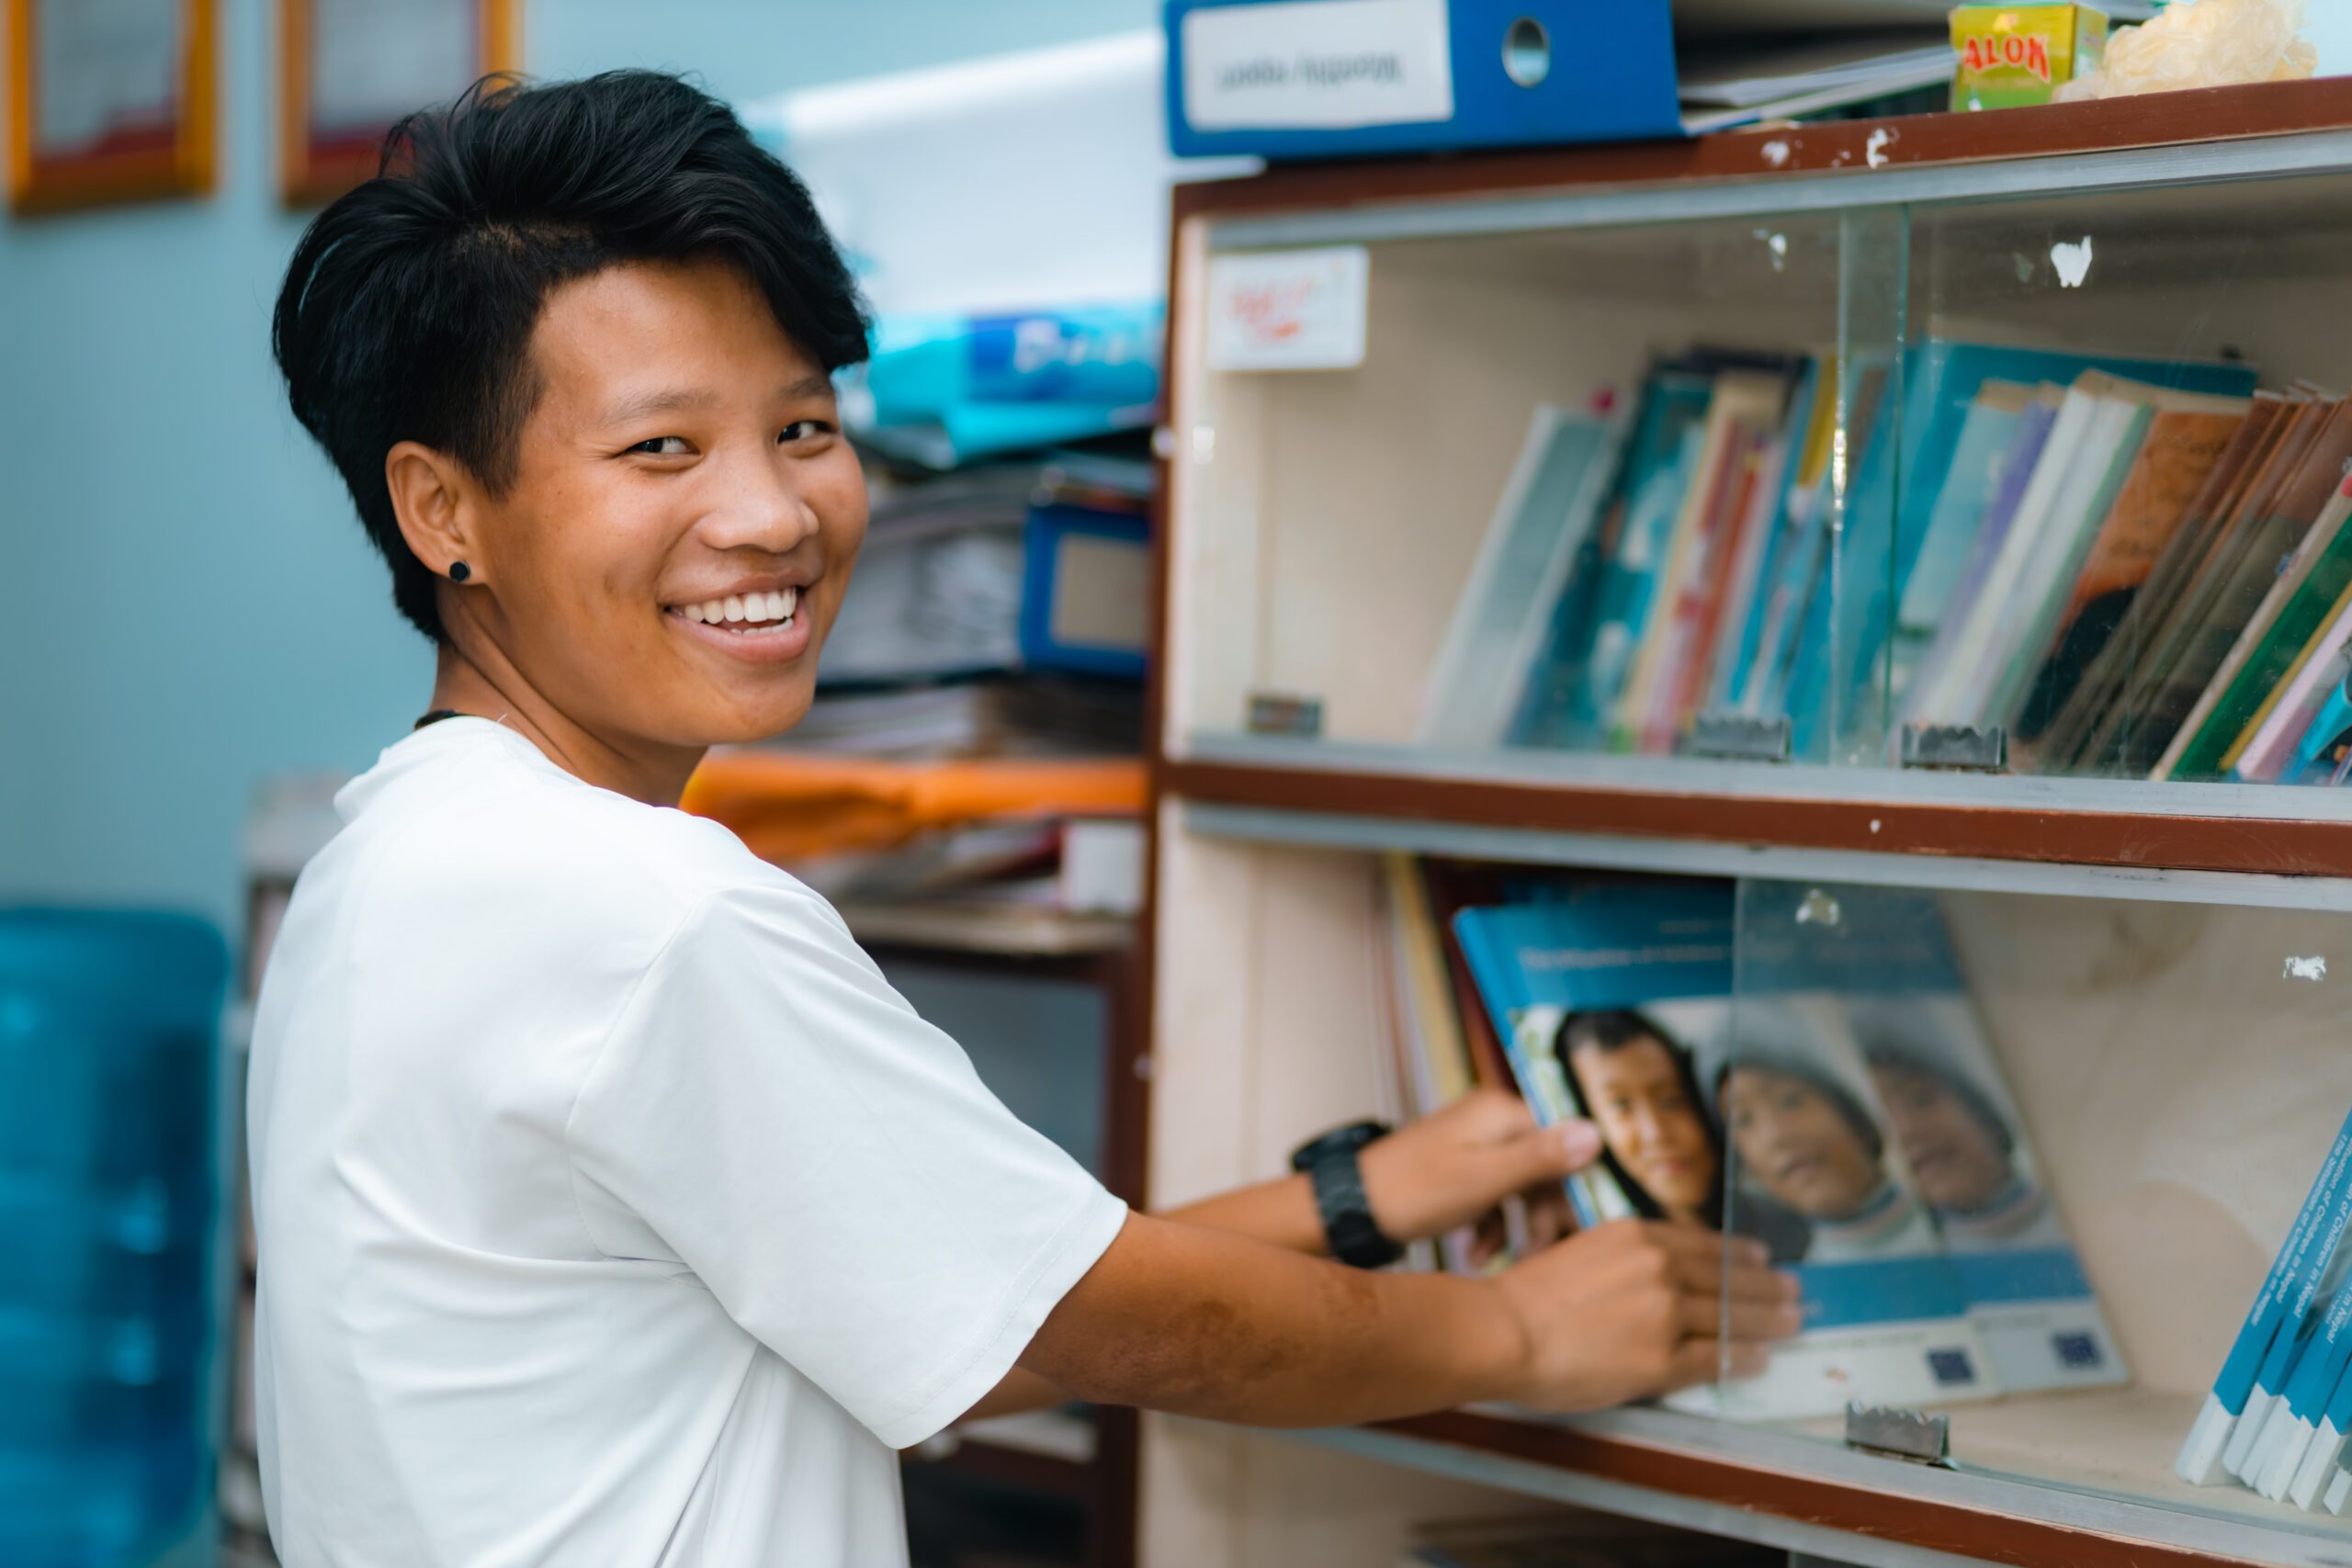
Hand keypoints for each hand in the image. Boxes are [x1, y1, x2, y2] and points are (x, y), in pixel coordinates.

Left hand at [1360, 1088, 1600, 1245]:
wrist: (1349, 1210)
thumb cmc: (1412, 1191)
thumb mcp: (1484, 1179)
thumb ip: (1541, 1158)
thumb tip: (1595, 1132)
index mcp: (1501, 1113)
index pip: (1566, 1141)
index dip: (1582, 1184)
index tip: (1588, 1226)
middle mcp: (1491, 1122)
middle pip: (1547, 1169)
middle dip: (1547, 1216)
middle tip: (1545, 1255)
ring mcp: (1474, 1147)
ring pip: (1522, 1189)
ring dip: (1518, 1228)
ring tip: (1506, 1261)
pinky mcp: (1460, 1173)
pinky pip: (1494, 1199)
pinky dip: (1491, 1228)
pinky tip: (1476, 1255)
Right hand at [1488, 1219, 1800, 1410]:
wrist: (1502, 1330)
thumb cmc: (1524, 1295)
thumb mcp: (1578, 1250)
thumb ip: (1621, 1257)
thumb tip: (1653, 1270)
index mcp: (1635, 1234)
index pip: (1702, 1244)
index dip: (1738, 1253)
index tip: (1761, 1258)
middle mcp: (1657, 1268)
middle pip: (1726, 1278)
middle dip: (1765, 1287)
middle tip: (1793, 1291)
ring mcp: (1663, 1314)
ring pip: (1729, 1317)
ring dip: (1766, 1322)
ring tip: (1791, 1323)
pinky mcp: (1660, 1360)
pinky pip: (1714, 1359)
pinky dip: (1742, 1359)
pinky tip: (1759, 1359)